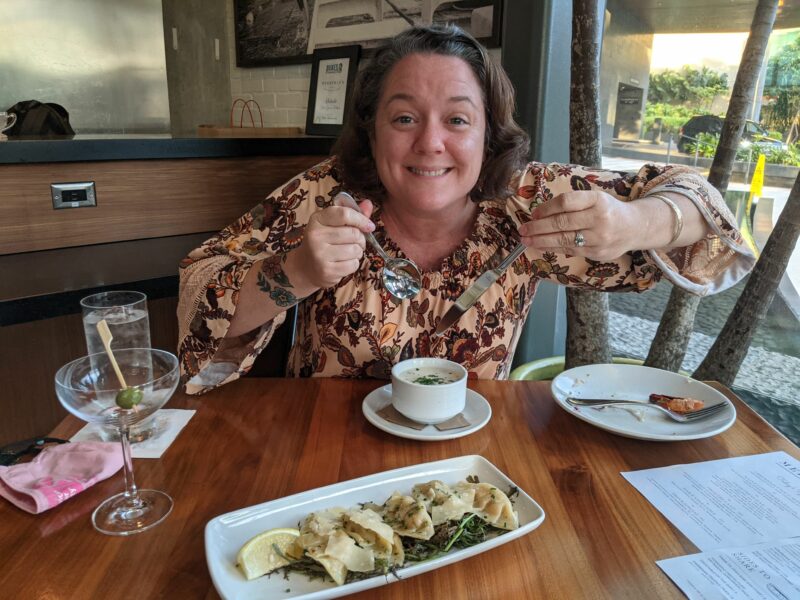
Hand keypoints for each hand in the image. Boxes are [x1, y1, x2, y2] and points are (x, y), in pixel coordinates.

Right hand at [287, 200, 374, 289]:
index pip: (344, 214)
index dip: (361, 219)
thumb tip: (368, 203)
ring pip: (355, 250)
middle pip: (353, 233)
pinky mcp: (327, 270)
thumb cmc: (324, 242)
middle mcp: (315, 236)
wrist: (306, 267)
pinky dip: (354, 263)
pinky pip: (353, 264)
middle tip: (356, 242)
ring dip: (358, 252)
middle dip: (361, 239)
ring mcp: (320, 254)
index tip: (369, 226)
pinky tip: (344, 262)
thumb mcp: (332, 224)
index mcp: (317, 219)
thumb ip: (351, 214)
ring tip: (348, 253)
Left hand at [518, 191, 642, 260]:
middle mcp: (599, 218)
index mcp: (597, 200)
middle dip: (538, 227)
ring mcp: (599, 237)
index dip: (546, 208)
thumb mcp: (594, 199)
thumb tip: (540, 215)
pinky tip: (541, 246)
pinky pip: (570, 250)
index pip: (566, 202)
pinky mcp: (597, 253)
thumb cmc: (608, 210)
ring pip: (564, 240)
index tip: (533, 214)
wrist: (635, 227)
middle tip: (522, 230)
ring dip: (541, 241)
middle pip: (562, 223)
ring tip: (526, 241)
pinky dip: (553, 248)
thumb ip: (572, 204)